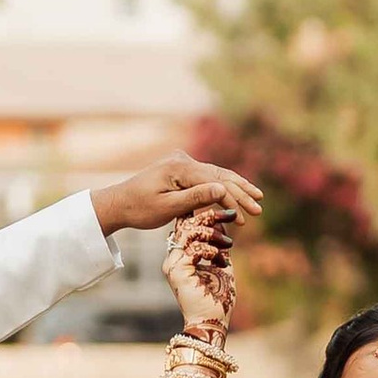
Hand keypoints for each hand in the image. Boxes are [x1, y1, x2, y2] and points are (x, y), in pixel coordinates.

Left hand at [92, 153, 264, 238]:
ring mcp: (182, 163)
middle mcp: (182, 160)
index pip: (214, 182)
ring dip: (236, 187)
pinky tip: (237, 192)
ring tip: (257, 197)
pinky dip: (223, 186)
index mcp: (179, 168)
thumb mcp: (167, 208)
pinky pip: (207, 177)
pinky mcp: (181, 169)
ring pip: (216, 174)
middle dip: (241, 191)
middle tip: (259, 207)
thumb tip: (222, 190)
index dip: (233, 199)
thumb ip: (195, 198)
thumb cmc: (139, 210)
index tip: (245, 217)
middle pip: (219, 175)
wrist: (118, 203)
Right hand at [162, 205, 236, 333]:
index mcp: (181, 256)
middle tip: (230, 215)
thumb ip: (218, 245)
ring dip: (212, 233)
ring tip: (228, 244)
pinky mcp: (177, 271)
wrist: (213, 322)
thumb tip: (221, 223)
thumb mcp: (221, 263)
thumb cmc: (218, 298)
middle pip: (186, 224)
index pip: (187, 227)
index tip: (227, 213)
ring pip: (188, 232)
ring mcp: (172, 265)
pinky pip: (193, 248)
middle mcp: (173, 258)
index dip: (204, 215)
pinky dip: (210, 249)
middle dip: (209, 217)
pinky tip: (221, 260)